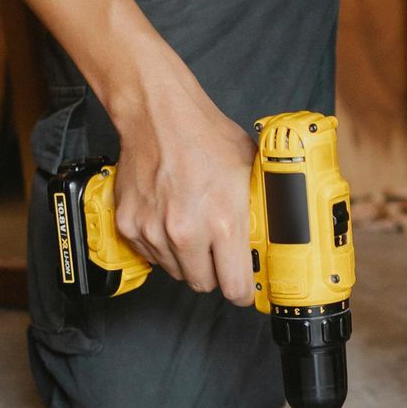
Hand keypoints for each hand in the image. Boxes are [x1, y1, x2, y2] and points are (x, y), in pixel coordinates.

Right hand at [112, 89, 257, 303]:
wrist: (159, 116)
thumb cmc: (206, 137)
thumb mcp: (250, 172)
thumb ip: (261, 208)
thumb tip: (277, 233)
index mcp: (223, 222)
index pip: (234, 288)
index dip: (243, 291)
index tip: (244, 287)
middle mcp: (186, 233)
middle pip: (203, 284)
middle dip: (214, 272)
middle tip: (218, 252)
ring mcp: (154, 231)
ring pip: (176, 271)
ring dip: (187, 259)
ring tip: (193, 227)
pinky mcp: (129, 226)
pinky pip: (151, 255)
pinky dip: (161, 246)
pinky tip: (169, 220)